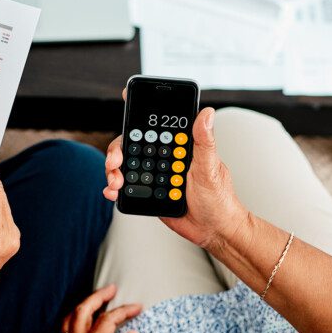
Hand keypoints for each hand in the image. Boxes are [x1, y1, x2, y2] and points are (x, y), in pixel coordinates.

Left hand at [58, 284, 140, 332]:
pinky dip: (71, 318)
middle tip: (111, 289)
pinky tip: (77, 321)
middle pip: (83, 310)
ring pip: (69, 317)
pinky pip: (61, 329)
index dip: (123, 310)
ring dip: (83, 305)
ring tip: (94, 300)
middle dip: (98, 296)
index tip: (136, 307)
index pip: (108, 321)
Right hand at [104, 98, 248, 249]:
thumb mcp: (210, 168)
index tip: (126, 102)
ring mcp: (153, 175)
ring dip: (114, 171)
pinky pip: (126, 187)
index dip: (138, 114)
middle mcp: (163, 158)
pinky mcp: (147, 193)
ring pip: (125, 165)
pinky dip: (114, 188)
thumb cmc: (219, 198)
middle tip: (115, 161)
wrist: (213, 229)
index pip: (155, 126)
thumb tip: (206, 113)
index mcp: (178, 147)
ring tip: (115, 182)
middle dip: (118, 150)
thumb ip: (204, 141)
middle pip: (132, 145)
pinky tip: (112, 191)